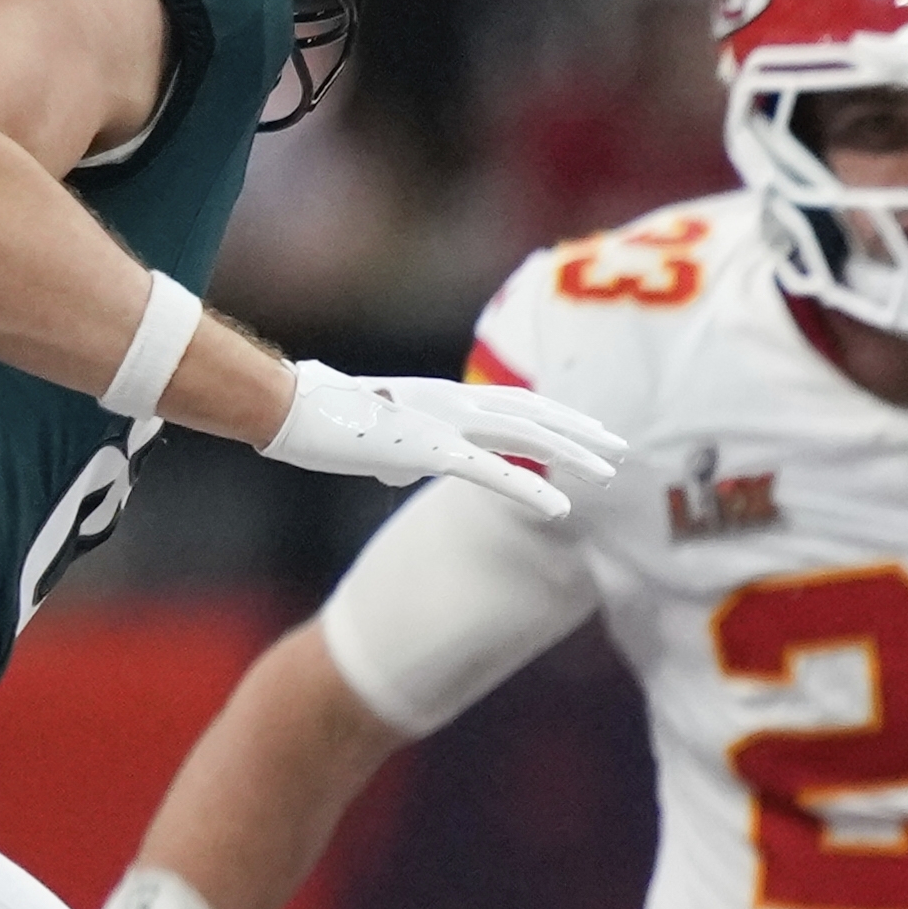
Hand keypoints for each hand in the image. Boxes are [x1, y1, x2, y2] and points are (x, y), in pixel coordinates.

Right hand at [261, 365, 624, 518]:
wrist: (287, 406)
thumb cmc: (321, 416)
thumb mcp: (372, 437)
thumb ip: (397, 448)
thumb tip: (398, 466)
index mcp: (443, 398)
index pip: (515, 403)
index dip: (556, 416)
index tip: (590, 430)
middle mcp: (453, 402)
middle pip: (532, 414)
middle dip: (579, 431)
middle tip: (620, 447)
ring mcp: (445, 423)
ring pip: (527, 437)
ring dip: (572, 456)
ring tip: (610, 473)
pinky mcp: (430, 451)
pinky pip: (493, 475)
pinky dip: (533, 493)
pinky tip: (564, 510)